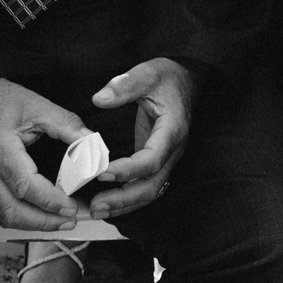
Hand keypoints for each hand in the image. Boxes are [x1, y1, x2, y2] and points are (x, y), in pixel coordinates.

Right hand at [0, 78, 88, 229]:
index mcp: (1, 150)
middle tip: (70, 221)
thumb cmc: (4, 100)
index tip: (72, 206)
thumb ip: (67, 125)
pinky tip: (36, 217)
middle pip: (13, 210)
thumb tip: (92, 142)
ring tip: (58, 223)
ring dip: (31, 225)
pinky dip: (17, 219)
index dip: (49, 200)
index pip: (25, 186)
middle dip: (44, 221)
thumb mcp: (39, 106)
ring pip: (3, 215)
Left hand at [88, 58, 197, 218]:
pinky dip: (128, 199)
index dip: (128, 169)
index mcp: (172, 129)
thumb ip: (125, 85)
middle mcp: (172, 150)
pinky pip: (146, 186)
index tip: (102, 172)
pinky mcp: (157, 160)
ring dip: (124, 204)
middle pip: (152, 185)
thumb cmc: (168, 77)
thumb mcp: (148, 73)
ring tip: (97, 210)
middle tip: (96, 204)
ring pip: (150, 191)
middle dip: (124, 199)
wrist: (186, 79)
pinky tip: (108, 204)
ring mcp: (166, 158)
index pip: (152, 159)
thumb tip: (100, 99)